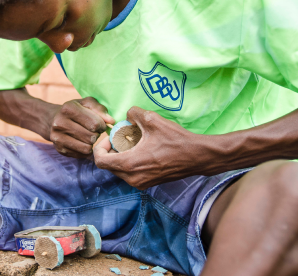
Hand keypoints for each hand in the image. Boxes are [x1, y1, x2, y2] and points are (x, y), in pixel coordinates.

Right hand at [49, 97, 114, 158]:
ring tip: (88, 136)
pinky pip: (81, 155)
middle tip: (94, 130)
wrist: (52, 119)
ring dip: (91, 143)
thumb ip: (100, 109)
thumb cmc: (75, 110)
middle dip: (96, 134)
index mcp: (68, 108)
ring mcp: (58, 138)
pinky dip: (85, 150)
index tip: (101, 124)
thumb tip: (111, 121)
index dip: (102, 125)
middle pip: (91, 137)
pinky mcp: (59, 149)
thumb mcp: (87, 103)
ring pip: (87, 148)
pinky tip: (82, 142)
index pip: (95, 124)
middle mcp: (60, 123)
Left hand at [94, 106, 223, 189]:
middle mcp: (132, 178)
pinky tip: (141, 150)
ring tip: (131, 143)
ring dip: (120, 157)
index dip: (99, 147)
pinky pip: (130, 174)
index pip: (100, 161)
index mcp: (130, 164)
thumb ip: (134, 113)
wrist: (197, 156)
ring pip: (119, 171)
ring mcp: (141, 183)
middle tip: (119, 138)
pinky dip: (129, 163)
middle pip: (109, 166)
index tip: (109, 137)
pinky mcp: (148, 183)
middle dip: (110, 151)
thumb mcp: (153, 120)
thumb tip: (128, 115)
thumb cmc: (176, 140)